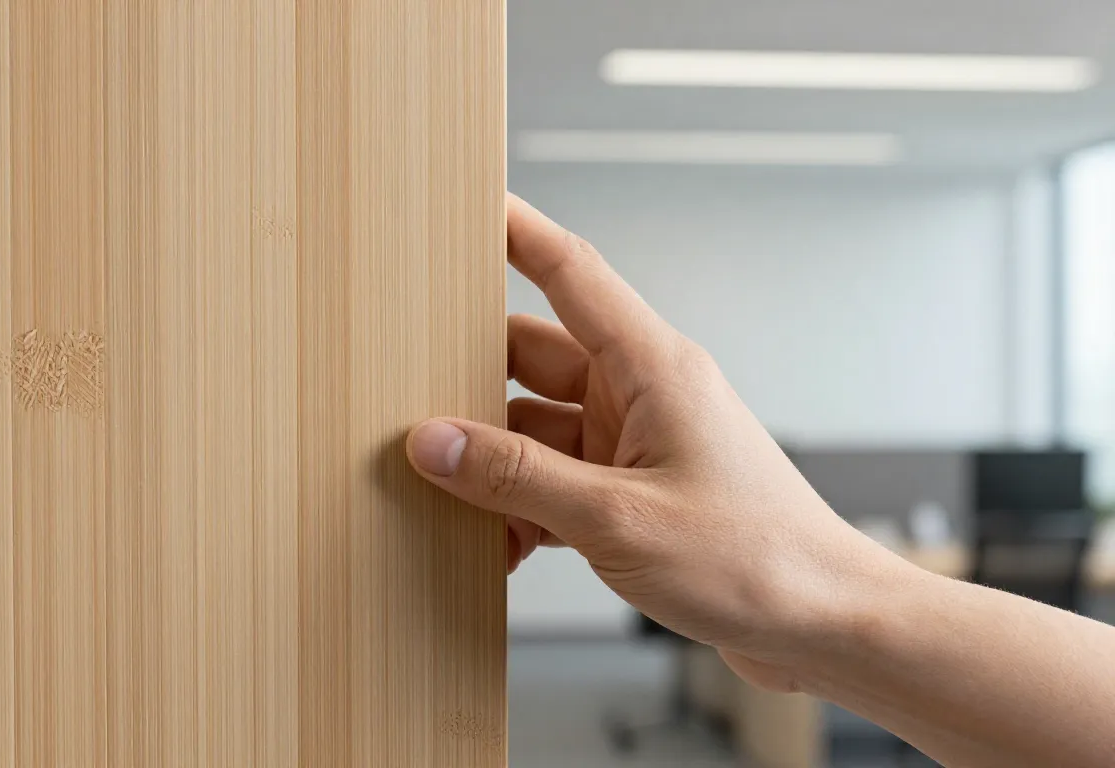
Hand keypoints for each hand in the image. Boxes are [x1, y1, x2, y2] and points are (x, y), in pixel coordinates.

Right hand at [406, 194, 911, 691]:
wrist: (822, 623)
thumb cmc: (756, 560)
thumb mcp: (616, 519)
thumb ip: (517, 478)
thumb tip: (434, 442)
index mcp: (652, 368)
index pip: (570, 272)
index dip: (515, 230)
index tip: (466, 204)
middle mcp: (641, 392)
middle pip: (530, 358)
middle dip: (470, 385)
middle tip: (409, 401)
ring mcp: (636, 441)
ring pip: (535, 429)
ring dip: (495, 468)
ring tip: (454, 509)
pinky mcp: (633, 489)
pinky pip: (555, 479)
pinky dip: (523, 508)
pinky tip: (503, 549)